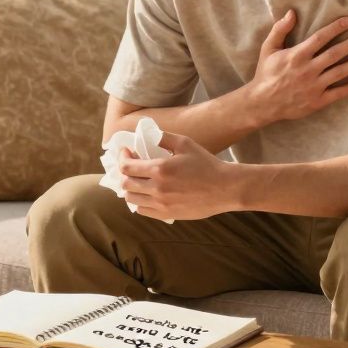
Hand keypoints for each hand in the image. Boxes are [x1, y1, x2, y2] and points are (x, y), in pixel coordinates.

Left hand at [118, 132, 239, 220]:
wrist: (224, 188)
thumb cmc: (206, 164)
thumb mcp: (185, 143)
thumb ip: (163, 137)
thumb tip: (146, 133)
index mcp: (160, 169)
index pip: (127, 167)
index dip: (122, 158)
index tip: (126, 152)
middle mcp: (157, 188)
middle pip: (125, 184)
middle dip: (124, 173)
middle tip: (130, 166)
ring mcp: (161, 204)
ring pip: (131, 199)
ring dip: (130, 188)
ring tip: (137, 180)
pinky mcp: (167, 214)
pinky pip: (142, 211)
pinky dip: (139, 202)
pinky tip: (146, 193)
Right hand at [245, 10, 347, 124]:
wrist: (262, 103)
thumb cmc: (266, 73)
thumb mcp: (268, 49)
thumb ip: (280, 29)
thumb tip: (292, 12)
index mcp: (297, 55)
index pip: (321, 37)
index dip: (336, 28)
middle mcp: (308, 69)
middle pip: (335, 53)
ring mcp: (314, 86)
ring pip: (340, 72)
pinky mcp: (317, 101)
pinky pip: (338, 93)